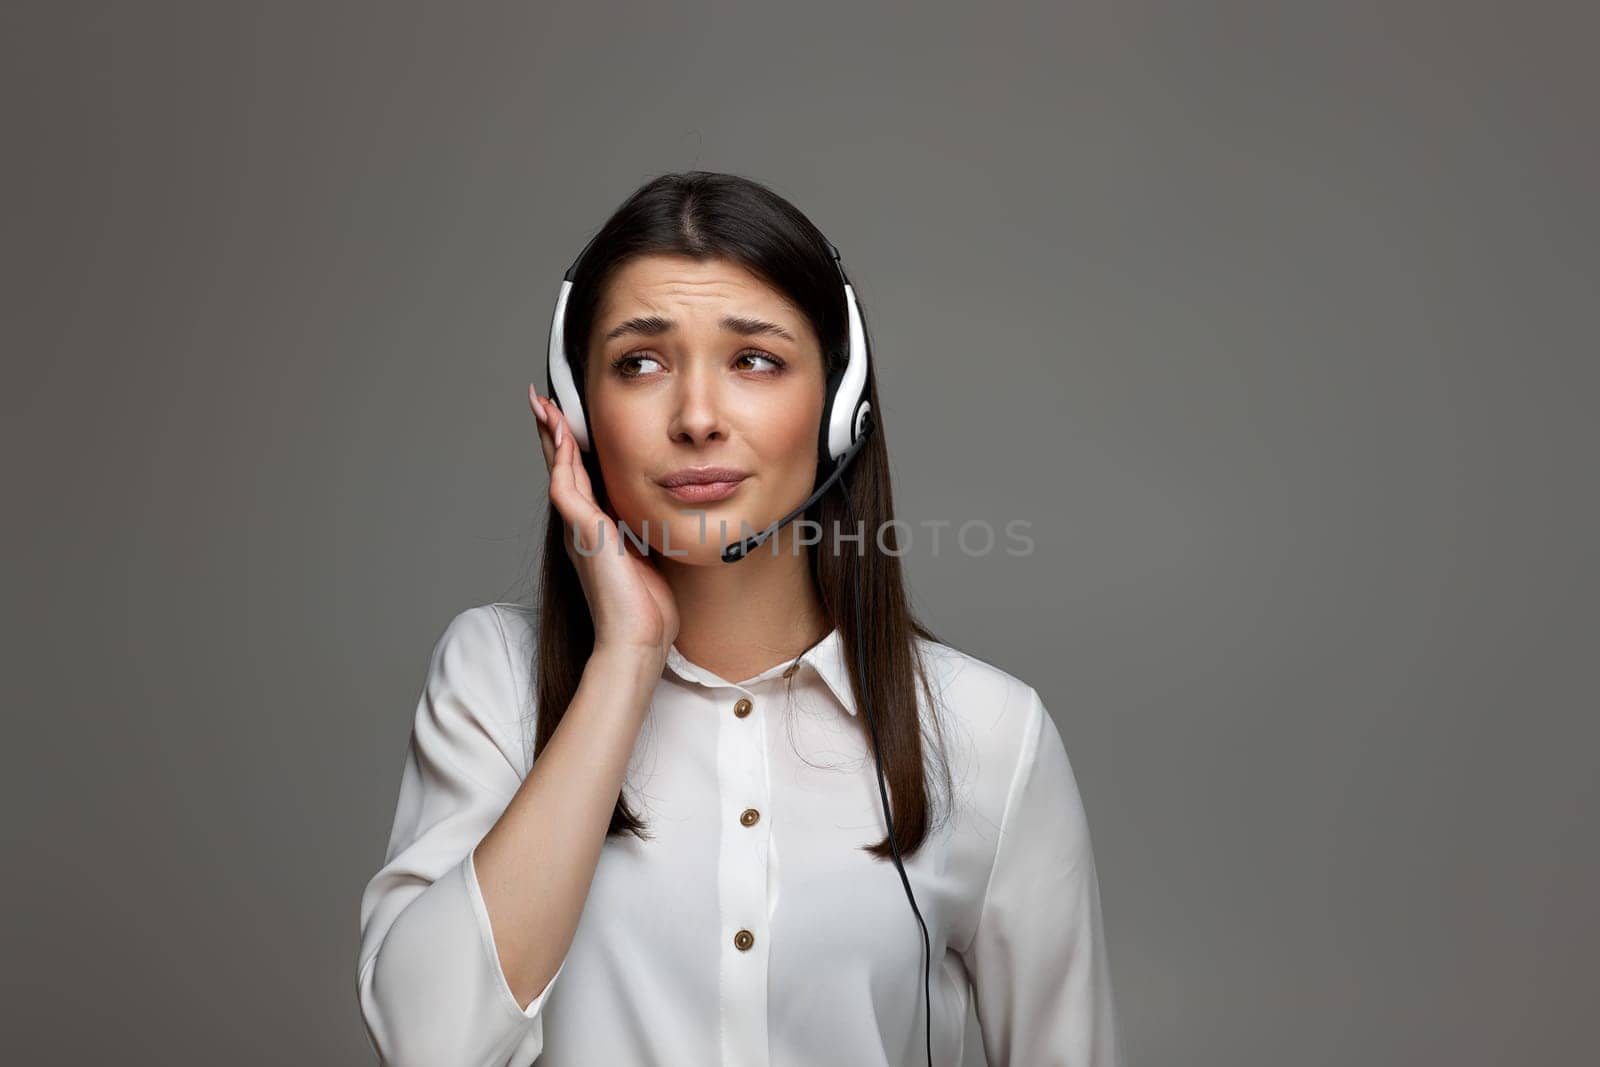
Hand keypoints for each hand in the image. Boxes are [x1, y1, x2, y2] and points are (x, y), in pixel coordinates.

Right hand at [528, 386, 679, 661]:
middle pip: (563, 468)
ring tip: (544, 406)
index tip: (568, 419)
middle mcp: (582, 526)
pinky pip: (567, 488)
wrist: (637, 639)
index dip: (573, 448)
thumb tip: (658, 514)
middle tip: (542, 400)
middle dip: (553, 434)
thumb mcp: (647, 556)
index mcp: (597, 530)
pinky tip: (561, 435)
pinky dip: (562, 460)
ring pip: (560, 471)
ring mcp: (580, 529)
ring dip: (552, 437)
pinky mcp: (585, 534)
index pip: (582, 478)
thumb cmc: (645, 608)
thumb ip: (643, 532)